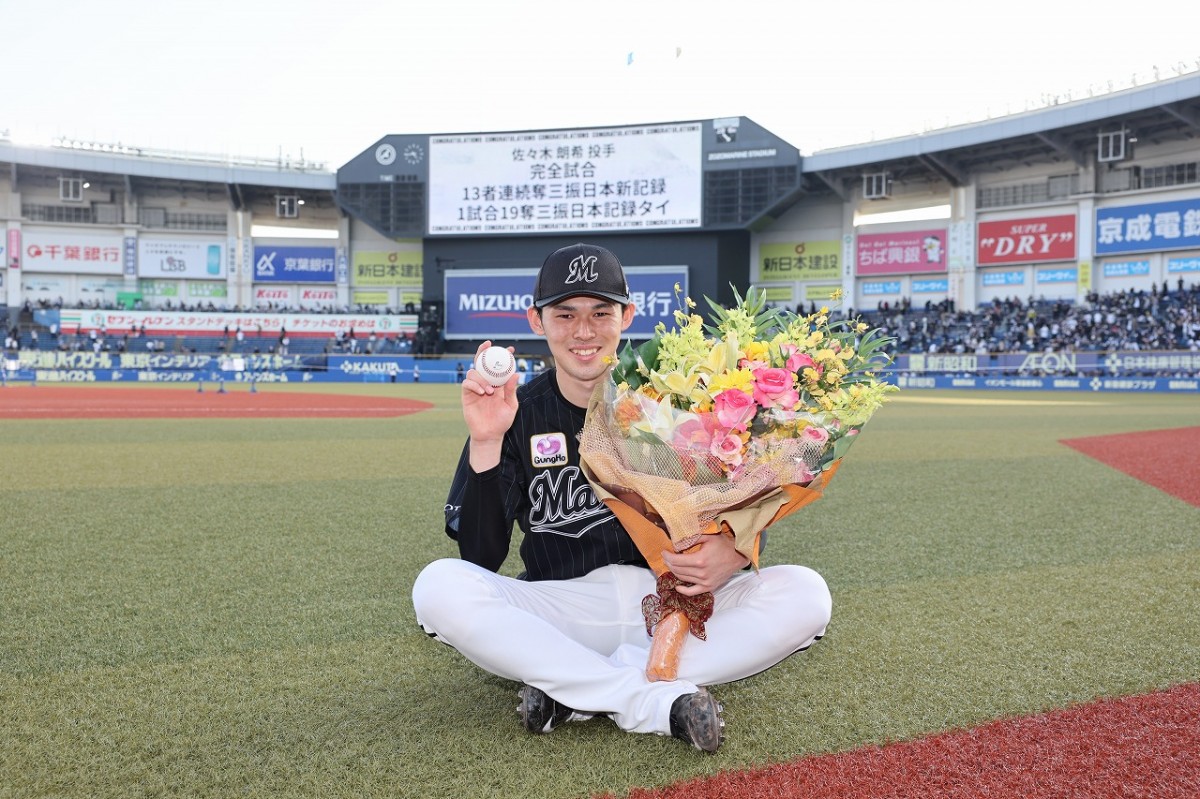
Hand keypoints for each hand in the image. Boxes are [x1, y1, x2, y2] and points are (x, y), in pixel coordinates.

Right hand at [462, 341, 519, 470]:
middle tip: (489, 345)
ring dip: (481, 378)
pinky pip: (467, 384)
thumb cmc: (502, 421)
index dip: (503, 356)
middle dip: (483, 351)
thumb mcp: (511, 405)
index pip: (499, 367)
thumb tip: (516, 374)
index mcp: (498, 384)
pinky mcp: (467, 395)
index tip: (510, 349)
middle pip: (482, 363)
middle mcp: (486, 383)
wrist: (490, 434)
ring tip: (489, 390)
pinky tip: (482, 392)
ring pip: (473, 372)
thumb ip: (511, 390)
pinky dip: (474, 385)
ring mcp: (475, 388)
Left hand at [660, 534, 748, 595]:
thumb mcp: (708, 536)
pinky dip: (683, 590)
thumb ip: (691, 538)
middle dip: (668, 562)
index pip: (676, 560)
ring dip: (674, 572)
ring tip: (671, 565)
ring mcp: (705, 582)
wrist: (738, 556)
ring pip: (682, 578)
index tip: (664, 552)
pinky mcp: (709, 587)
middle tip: (666, 557)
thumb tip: (676, 542)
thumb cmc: (723, 545)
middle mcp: (701, 573)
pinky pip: (692, 592)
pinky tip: (677, 586)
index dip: (667, 556)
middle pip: (677, 570)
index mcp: (700, 559)